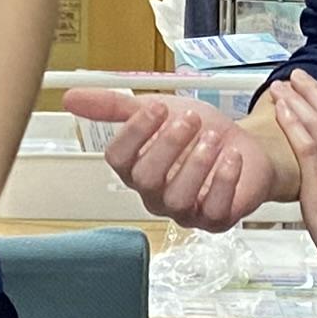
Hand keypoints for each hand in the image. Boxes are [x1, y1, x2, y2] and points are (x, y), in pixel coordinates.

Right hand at [65, 85, 286, 232]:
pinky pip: (213, 210)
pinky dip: (223, 180)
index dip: (135, 132)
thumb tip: (69, 97)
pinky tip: (230, 157)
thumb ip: (115, 106)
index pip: (118, 159)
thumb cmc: (198, 131)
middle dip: (168, 145)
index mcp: (135, 168)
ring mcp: (184, 211)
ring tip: (212, 138)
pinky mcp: (215, 220)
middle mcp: (155, 194)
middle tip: (190, 120)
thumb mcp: (158, 110)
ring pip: (177, 199)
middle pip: (146, 179)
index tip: (158, 107)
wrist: (247, 145)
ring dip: (196, 163)